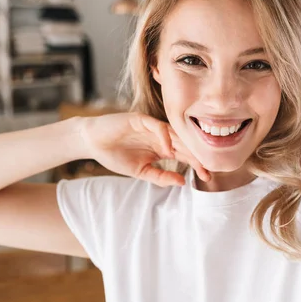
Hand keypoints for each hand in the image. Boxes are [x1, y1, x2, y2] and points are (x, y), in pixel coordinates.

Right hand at [78, 112, 208, 186]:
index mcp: (163, 147)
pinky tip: (168, 150)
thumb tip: (182, 182)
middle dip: (197, 157)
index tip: (207, 177)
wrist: (92, 142)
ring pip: (176, 134)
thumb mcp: (140, 171)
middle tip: (208, 170)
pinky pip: (158, 126)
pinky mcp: (141, 119)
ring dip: (186, 147)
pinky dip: (165, 137)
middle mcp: (161, 136)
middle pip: (185, 144)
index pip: (185, 155)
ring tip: (196, 161)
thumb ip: (160, 177)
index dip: (197, 164)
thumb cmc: (115, 155)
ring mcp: (152, 127)